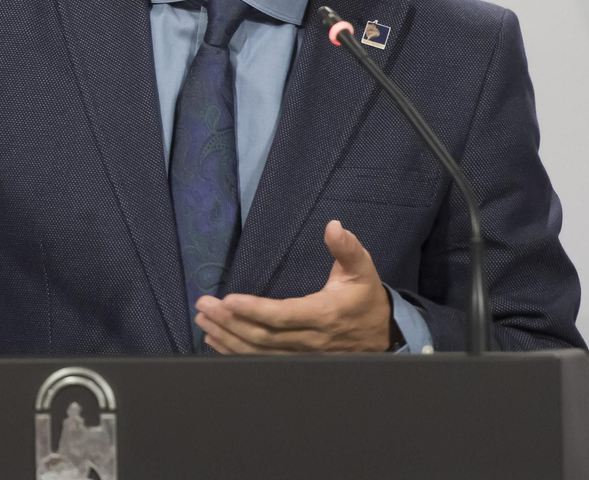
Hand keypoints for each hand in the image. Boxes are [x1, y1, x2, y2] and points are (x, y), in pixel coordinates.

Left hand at [194, 220, 391, 352]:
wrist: (385, 335)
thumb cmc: (365, 298)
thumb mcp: (362, 270)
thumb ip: (347, 248)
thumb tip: (334, 226)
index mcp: (323, 314)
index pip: (283, 315)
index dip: (255, 310)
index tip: (228, 300)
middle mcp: (311, 340)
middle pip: (263, 336)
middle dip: (229, 322)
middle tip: (203, 306)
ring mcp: (303, 355)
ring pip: (259, 352)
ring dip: (227, 338)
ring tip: (203, 321)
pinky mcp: (298, 362)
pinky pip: (263, 361)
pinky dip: (236, 353)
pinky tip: (216, 341)